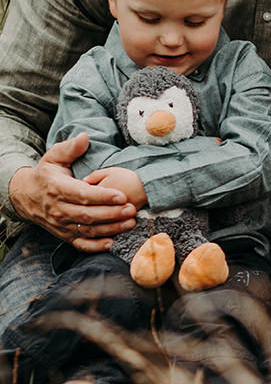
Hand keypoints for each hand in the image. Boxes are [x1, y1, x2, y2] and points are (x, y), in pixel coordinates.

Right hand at [7, 135, 137, 251]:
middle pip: (88, 215)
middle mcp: (58, 210)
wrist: (26, 195)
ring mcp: (61, 225)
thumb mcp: (53, 157)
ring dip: (110, 229)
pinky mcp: (64, 235)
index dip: (103, 196)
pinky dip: (96, 246)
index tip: (121, 195)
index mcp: (57, 189)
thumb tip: (85, 137)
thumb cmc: (46, 174)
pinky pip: (81, 244)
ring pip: (88, 230)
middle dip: (112, 213)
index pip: (83, 195)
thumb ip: (70, 148)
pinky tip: (113, 242)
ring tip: (130, 222)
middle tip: (132, 209)